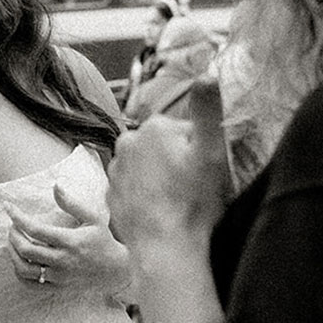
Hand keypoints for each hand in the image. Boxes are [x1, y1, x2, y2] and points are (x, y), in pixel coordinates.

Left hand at [3, 180, 130, 295]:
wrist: (115, 270)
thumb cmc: (102, 241)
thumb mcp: (93, 218)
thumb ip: (72, 203)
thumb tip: (56, 185)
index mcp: (70, 241)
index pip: (35, 229)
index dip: (18, 217)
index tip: (8, 207)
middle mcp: (62, 260)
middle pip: (26, 250)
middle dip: (13, 235)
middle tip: (12, 225)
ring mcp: (58, 276)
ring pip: (23, 269)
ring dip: (12, 253)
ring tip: (13, 241)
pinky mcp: (56, 287)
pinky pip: (29, 283)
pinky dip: (19, 271)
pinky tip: (19, 259)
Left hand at [108, 78, 231, 320]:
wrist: (166, 249)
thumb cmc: (194, 203)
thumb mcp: (212, 152)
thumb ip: (208, 109)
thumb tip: (207, 73)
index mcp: (153, 128)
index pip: (185, 132)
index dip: (201, 152)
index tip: (206, 174)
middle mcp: (127, 144)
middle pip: (163, 149)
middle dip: (178, 164)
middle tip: (194, 191)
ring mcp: (116, 172)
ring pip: (148, 170)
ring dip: (162, 182)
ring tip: (179, 206)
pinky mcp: (111, 198)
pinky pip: (136, 192)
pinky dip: (148, 200)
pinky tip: (162, 215)